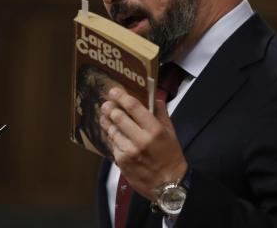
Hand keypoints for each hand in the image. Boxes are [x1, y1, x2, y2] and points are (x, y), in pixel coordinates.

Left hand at [99, 87, 187, 201]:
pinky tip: (114, 135)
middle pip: (118, 117)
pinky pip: (112, 145)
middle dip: (110, 108)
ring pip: (112, 131)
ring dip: (108, 123)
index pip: (133, 107)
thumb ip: (161, 113)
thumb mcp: (171, 132)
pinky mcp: (121, 162)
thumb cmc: (171, 156)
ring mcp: (128, 152)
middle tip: (106, 104)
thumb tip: (154, 96)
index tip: (114, 91)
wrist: (168, 184)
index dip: (121, 96)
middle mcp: (140, 140)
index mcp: (154, 130)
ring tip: (106, 117)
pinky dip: (112, 138)